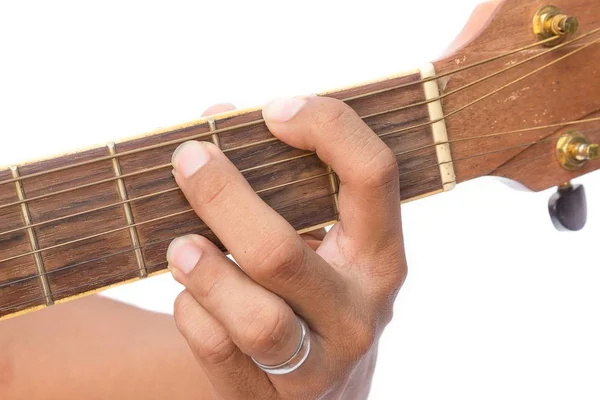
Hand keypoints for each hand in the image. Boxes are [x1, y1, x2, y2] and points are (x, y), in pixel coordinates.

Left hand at [167, 96, 406, 398]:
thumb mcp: (321, 240)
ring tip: (181, 246)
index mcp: (380, 257)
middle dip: (223, 198)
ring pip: (255, 318)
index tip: (273, 111)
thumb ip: (277, 176)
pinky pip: (220, 350)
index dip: (327, 128)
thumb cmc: (313, 293)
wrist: (322, 394)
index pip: (374, 175)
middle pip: (281, 253)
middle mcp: (360, 312)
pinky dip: (194, 314)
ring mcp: (320, 364)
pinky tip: (191, 297)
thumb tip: (214, 114)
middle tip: (188, 160)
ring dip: (205, 272)